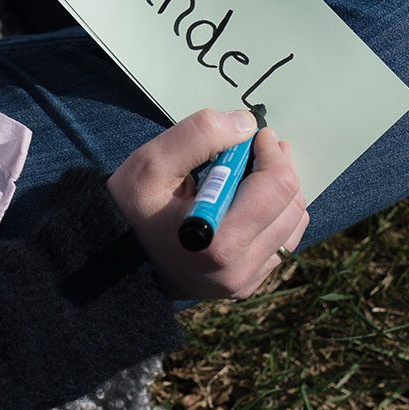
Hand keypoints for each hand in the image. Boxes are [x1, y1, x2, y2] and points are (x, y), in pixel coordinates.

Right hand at [106, 109, 308, 299]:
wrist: (114, 259)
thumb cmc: (130, 208)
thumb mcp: (153, 162)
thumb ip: (200, 134)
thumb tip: (247, 124)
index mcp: (218, 243)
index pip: (276, 187)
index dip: (271, 151)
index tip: (253, 134)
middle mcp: (239, 270)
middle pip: (292, 204)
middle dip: (278, 166)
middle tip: (256, 145)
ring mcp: (246, 281)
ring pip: (294, 222)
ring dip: (281, 188)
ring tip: (254, 169)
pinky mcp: (247, 285)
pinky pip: (283, 242)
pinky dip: (276, 212)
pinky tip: (251, 197)